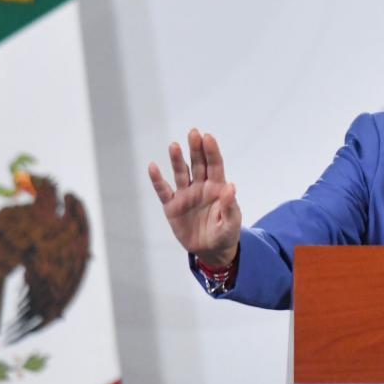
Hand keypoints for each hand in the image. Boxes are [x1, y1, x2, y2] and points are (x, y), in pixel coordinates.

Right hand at [148, 129, 240, 266]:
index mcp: (217, 188)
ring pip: (181, 173)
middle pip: (198, 164)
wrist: (211, 250)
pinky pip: (163, 190)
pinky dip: (157, 179)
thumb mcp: (231, 223)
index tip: (208, 137)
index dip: (211, 151)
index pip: (215, 165)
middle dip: (196, 149)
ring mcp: (186, 195)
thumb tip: (231, 186)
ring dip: (177, 160)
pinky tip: (152, 167)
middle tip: (193, 133)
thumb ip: (230, 206)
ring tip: (174, 146)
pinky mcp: (172, 206)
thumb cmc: (225, 233)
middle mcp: (201, 187)